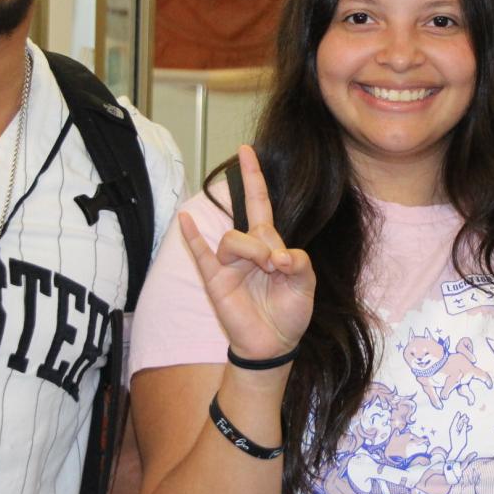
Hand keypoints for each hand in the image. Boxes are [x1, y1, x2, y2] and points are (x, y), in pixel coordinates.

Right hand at [179, 145, 315, 361]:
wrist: (273, 344)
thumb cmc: (289, 313)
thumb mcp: (307, 285)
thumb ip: (300, 263)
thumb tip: (278, 257)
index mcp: (269, 245)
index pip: (259, 202)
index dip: (254, 177)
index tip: (246, 150)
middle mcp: (247, 249)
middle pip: (252, 225)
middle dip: (265, 241)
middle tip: (278, 265)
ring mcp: (228, 263)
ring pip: (233, 240)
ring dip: (252, 252)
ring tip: (266, 272)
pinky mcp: (215, 280)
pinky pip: (200, 254)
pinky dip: (192, 236)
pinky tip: (186, 219)